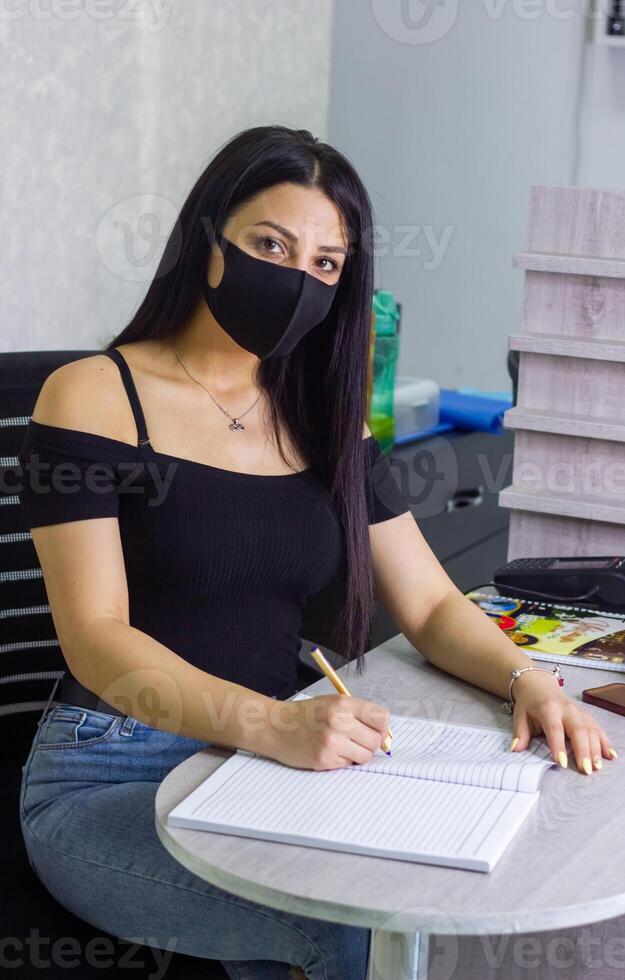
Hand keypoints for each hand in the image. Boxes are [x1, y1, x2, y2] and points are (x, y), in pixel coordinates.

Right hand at [261, 694, 390, 770]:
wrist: (275, 726)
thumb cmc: (305, 715)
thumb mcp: (332, 702)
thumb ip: (358, 713)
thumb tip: (384, 733)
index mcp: (343, 703)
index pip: (381, 717)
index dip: (381, 726)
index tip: (375, 730)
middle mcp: (339, 720)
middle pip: (376, 739)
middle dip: (370, 743)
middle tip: (355, 740)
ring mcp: (331, 741)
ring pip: (365, 756)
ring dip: (357, 754)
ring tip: (341, 745)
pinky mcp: (324, 759)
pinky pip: (348, 764)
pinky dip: (342, 760)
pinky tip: (328, 751)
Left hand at [510, 670, 617, 774]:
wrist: (539, 685)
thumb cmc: (530, 704)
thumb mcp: (520, 716)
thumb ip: (520, 733)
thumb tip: (516, 749)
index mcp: (548, 708)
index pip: (554, 728)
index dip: (558, 745)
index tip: (561, 762)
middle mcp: (567, 709)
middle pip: (578, 730)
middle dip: (583, 750)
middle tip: (585, 769)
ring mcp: (579, 712)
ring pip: (591, 730)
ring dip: (596, 750)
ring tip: (597, 767)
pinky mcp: (586, 716)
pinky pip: (598, 729)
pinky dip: (605, 742)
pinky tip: (610, 756)